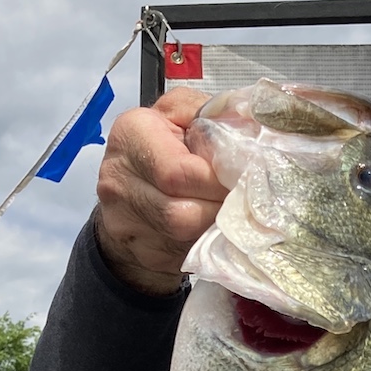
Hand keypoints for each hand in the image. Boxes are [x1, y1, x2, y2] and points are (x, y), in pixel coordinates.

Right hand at [93, 87, 227, 295]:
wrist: (134, 187)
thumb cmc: (167, 143)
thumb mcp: (184, 114)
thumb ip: (212, 114)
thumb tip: (252, 130)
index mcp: (131, 135)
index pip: (180, 172)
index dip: (218, 182)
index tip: (244, 180)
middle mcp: (119, 180)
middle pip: (183, 214)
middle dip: (222, 210)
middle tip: (247, 203)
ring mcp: (124, 222)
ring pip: (186, 240)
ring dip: (218, 229)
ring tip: (235, 215)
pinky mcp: (141, 252)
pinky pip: (186, 257)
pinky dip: (210, 246)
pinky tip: (218, 231)